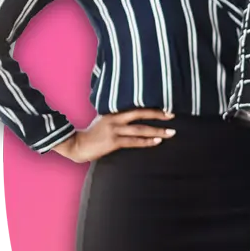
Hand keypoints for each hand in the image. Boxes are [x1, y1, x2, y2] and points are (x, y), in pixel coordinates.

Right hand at [52, 109, 174, 162]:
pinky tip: (157, 141)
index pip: (135, 106)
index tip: (166, 105)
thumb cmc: (93, 134)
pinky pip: (133, 141)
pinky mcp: (113, 142)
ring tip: (171, 132)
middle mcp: (114, 118)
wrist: (76, 145)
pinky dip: (146, 141)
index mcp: (113, 111)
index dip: (151, 106)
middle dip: (158, 114)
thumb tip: (135, 116)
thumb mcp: (104, 120)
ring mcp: (114, 130)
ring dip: (157, 131)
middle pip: (139, 113)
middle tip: (173, 114)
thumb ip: (118, 117)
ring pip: (140, 129)